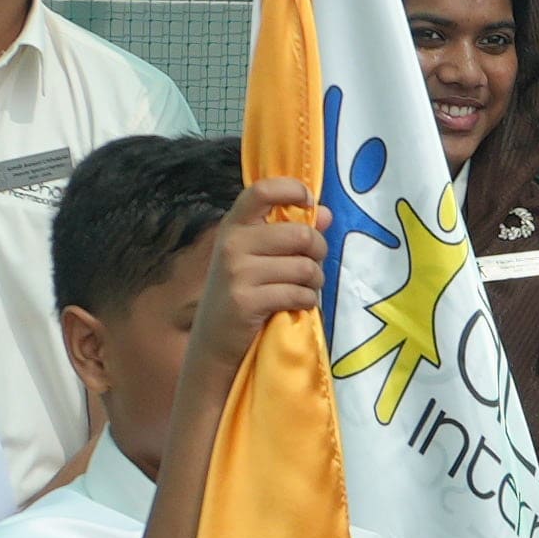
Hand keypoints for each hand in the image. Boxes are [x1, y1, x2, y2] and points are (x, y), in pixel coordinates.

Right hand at [169, 185, 326, 469]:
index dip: (291, 189)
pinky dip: (306, 302)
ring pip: (304, 267)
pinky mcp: (247, 301)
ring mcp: (237, 273)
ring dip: (314, 283)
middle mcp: (232, 244)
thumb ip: (288, 234)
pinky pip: (299, 293)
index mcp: (234, 227)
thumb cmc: (241, 298)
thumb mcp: (256, 260)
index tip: (309, 200)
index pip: (261, 191)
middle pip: (300, 235)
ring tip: (303, 291)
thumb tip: (325, 213)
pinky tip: (295, 308)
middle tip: (313, 267)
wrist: (213, 347)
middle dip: (317, 252)